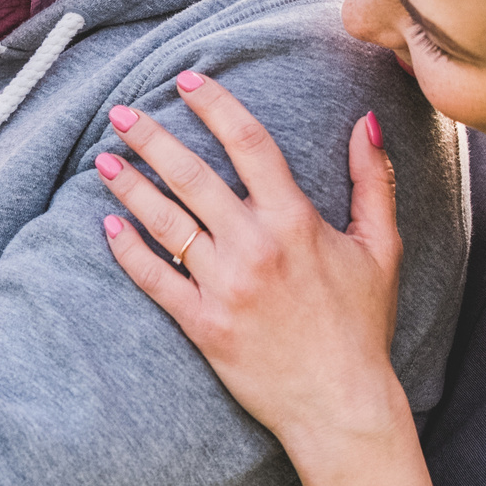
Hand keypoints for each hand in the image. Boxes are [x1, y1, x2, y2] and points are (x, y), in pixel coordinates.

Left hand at [95, 72, 412, 472]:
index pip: (249, 143)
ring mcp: (224, 287)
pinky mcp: (203, 325)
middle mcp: (255, 247)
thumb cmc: (361, 325)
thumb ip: (373, 181)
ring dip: (130, 187)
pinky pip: (154, 280)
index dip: (215, 106)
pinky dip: (128, 251)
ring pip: (165, 223)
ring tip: (105, 161)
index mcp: (295, 221)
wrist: (340, 403)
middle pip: (192, 176)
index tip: (186, 81)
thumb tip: (366, 123)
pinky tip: (108, 224)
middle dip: (152, 139)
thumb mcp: (380, 248)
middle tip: (123, 112)